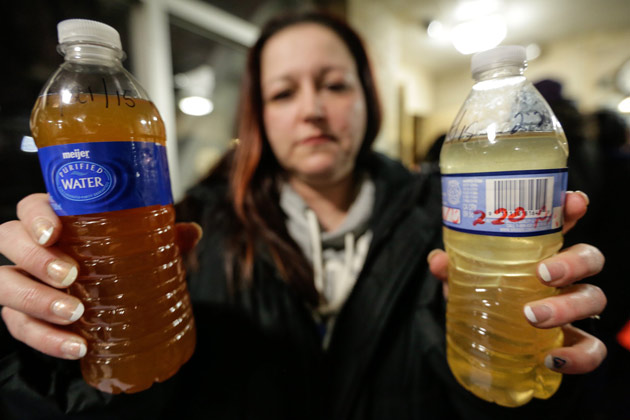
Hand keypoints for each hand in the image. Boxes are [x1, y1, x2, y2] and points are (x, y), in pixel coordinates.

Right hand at [0, 193, 201, 359]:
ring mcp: (19, 280)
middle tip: (70, 275)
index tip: (55, 232)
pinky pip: (20, 327)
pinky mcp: (19, 315)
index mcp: (55, 220)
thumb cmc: (113, 259)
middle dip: (35, 258)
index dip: (36, 216)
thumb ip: (161, 237)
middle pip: (9, 241)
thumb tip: (192, 231)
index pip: (30, 206)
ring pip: (5, 285)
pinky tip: (76, 347)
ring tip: (74, 314)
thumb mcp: (138, 246)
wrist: (102, 298)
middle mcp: (29, 247)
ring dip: (36, 301)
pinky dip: (46, 340)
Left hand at [428, 191, 606, 374]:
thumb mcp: (462, 278)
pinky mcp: (573, 342)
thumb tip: (438, 261)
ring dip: (567, 307)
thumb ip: (451, 268)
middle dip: (572, 262)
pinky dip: (578, 356)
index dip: (574, 208)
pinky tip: (551, 358)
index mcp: (539, 250)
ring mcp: (572, 308)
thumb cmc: (480, 295)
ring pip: (593, 298)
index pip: (564, 222)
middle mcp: (563, 276)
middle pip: (589, 258)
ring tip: (532, 315)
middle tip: (543, 273)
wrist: (485, 342)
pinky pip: (591, 348)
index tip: (574, 202)